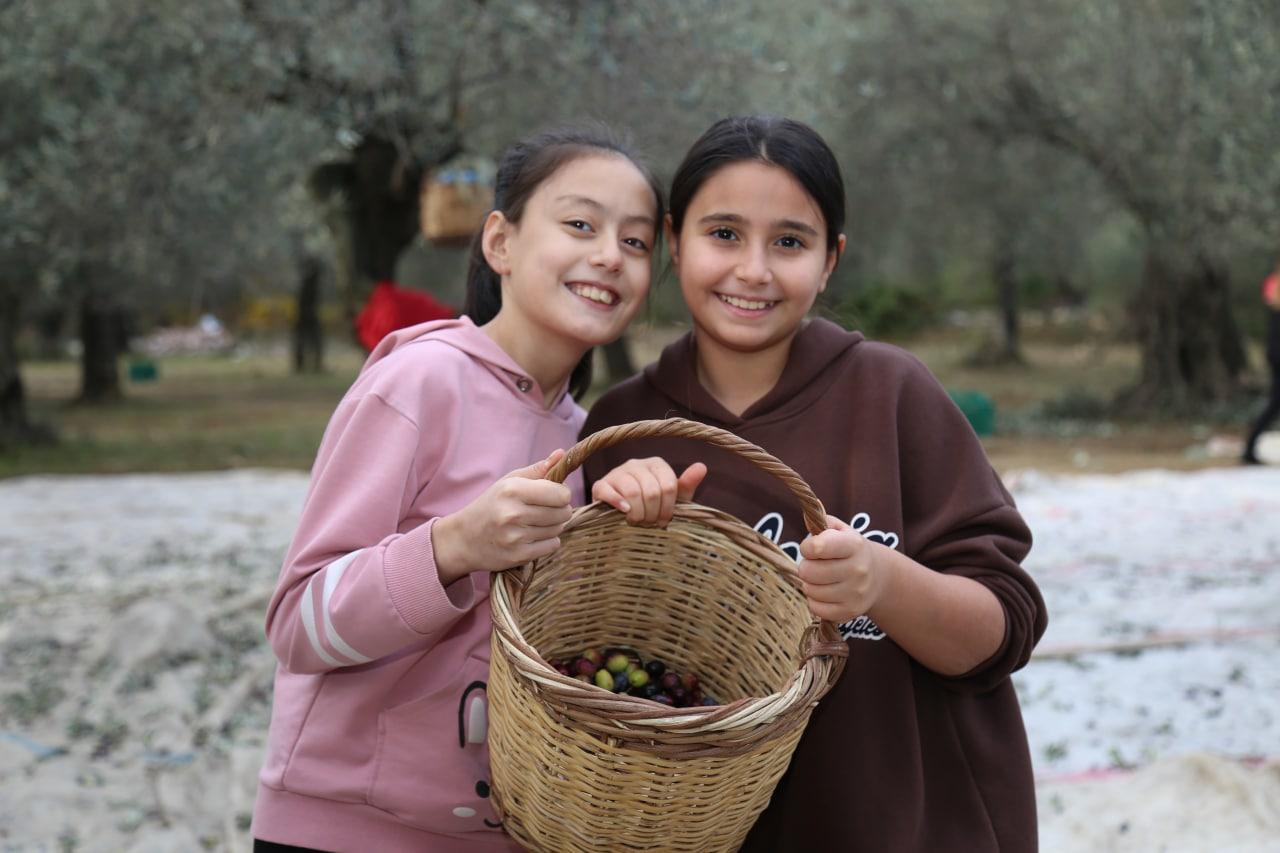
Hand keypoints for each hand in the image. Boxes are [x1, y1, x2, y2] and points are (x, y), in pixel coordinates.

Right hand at [432, 450, 572, 582]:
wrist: (464, 538)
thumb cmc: (491, 505)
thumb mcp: (508, 482)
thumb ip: (537, 469)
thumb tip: (561, 454)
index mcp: (513, 490)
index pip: (561, 494)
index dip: (562, 494)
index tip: (553, 494)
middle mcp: (513, 514)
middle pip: (563, 512)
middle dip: (560, 510)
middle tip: (545, 509)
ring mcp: (516, 537)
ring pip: (558, 529)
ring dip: (552, 526)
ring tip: (534, 523)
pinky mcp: (518, 555)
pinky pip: (552, 546)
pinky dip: (547, 541)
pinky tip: (531, 536)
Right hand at [591, 457, 706, 527]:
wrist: (621, 515)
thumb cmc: (651, 506)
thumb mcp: (672, 499)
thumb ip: (686, 485)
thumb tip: (702, 467)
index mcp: (656, 464)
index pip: (668, 486)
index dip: (668, 508)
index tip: (664, 521)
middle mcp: (636, 464)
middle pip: (651, 491)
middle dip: (652, 513)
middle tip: (649, 524)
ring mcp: (617, 472)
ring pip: (632, 491)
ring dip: (638, 513)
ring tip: (637, 522)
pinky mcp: (601, 484)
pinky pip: (609, 491)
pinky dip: (617, 503)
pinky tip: (624, 512)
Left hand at [796, 515, 890, 623]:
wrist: (878, 576)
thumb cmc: (850, 549)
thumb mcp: (841, 530)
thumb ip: (822, 521)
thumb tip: (808, 518)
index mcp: (854, 545)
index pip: (817, 547)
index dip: (807, 547)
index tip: (811, 547)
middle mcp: (858, 569)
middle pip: (808, 572)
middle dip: (806, 567)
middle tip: (815, 565)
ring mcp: (855, 593)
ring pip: (811, 591)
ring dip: (810, 584)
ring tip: (820, 579)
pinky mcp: (850, 611)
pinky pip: (817, 609)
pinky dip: (815, 601)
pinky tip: (824, 593)